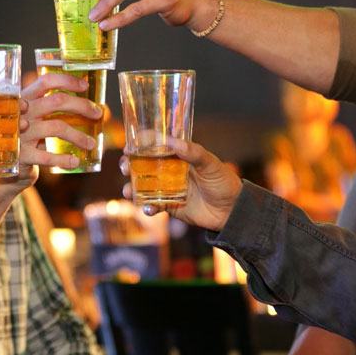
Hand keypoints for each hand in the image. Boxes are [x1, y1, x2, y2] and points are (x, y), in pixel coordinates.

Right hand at [19, 71, 102, 174]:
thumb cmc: (24, 138)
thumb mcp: (31, 119)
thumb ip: (51, 110)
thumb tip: (95, 108)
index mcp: (24, 98)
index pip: (46, 81)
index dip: (67, 81)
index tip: (85, 86)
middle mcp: (21, 112)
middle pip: (56, 101)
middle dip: (81, 106)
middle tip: (97, 114)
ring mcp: (20, 133)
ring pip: (57, 127)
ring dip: (79, 136)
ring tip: (91, 144)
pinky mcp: (20, 155)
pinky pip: (47, 156)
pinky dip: (63, 159)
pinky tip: (75, 162)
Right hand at [120, 138, 241, 230]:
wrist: (231, 211)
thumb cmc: (224, 182)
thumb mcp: (212, 164)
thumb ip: (194, 153)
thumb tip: (176, 143)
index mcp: (178, 156)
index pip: (156, 145)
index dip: (141, 143)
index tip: (130, 146)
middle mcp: (169, 171)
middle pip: (142, 165)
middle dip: (128, 165)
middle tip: (124, 167)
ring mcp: (167, 189)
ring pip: (142, 186)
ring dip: (131, 187)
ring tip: (128, 190)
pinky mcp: (169, 206)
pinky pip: (152, 206)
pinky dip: (147, 207)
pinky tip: (148, 208)